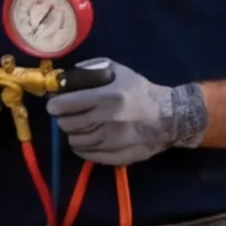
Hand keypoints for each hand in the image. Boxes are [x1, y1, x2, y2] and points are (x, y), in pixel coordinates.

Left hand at [49, 61, 211, 164]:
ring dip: (74, 133)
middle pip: (66, 124)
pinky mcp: (117, 156)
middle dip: (64, 119)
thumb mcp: (119, 72)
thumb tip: (67, 77)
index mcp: (106, 97)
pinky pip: (86, 155)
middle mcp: (106, 121)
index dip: (55, 105)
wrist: (170, 117)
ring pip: (74, 141)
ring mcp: (111, 141)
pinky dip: (82, 147)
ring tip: (82, 127)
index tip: (55, 105)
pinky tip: (88, 140)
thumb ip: (92, 69)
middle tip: (70, 115)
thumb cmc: (141, 92)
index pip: (64, 105)